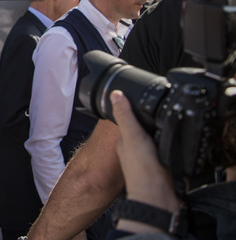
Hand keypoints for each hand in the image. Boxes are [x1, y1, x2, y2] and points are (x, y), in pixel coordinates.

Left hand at [110, 91, 180, 217]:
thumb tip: (115, 93)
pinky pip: (168, 154)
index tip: (145, 102)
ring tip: (168, 131)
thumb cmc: (142, 170)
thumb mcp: (133, 136)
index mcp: (127, 141)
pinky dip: (172, 149)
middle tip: (162, 114)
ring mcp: (150, 160)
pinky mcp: (163, 168)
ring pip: (157, 142)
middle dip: (152, 124)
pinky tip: (176, 147)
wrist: (158, 198)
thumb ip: (125, 116)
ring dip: (163, 137)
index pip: (131, 121)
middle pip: (145, 131)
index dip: (137, 112)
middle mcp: (136, 150)